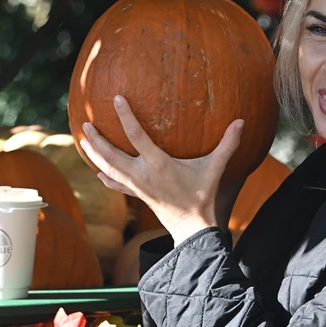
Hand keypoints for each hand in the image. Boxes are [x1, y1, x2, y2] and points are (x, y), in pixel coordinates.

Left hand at [79, 95, 244, 245]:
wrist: (192, 227)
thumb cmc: (203, 195)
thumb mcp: (215, 167)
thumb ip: (228, 144)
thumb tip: (241, 121)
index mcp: (158, 164)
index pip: (136, 135)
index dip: (125, 116)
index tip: (116, 99)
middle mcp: (143, 175)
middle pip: (112, 155)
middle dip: (97, 140)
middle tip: (85, 124)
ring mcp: (138, 187)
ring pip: (109, 169)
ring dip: (95, 155)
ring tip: (83, 141)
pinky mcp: (139, 196)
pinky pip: (118, 186)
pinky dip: (106, 179)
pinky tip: (97, 173)